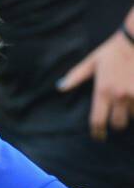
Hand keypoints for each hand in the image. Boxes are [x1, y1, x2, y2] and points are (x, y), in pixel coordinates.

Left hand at [56, 23, 133, 140]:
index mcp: (102, 91)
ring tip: (126, 104)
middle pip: (118, 123)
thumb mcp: (91, 62)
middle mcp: (118, 96)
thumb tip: (60, 87)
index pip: (97, 120)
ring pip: (133, 117)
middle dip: (115, 124)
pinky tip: (133, 101)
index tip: (98, 136)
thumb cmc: (112, 51)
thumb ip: (75, 77)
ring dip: (130, 113)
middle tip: (114, 120)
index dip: (97, 131)